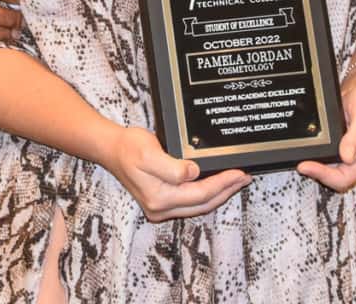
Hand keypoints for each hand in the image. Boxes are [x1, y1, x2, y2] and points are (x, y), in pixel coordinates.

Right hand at [100, 126, 249, 220]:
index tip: (239, 172)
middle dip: (226, 191)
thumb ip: (172, 167)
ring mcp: (161, 209)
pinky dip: (206, 194)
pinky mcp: (161, 203)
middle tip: (244, 176)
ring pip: (198, 206)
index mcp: (160, 198)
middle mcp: (161, 209)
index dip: (222, 184)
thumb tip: (193, 173)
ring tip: (235, 181)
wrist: (111, 149)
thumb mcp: (148, 152)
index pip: (200, 193)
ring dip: (219, 194)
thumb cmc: (128, 147)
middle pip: (203, 204)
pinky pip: (190, 203)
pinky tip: (215, 185)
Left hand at [297, 82, 355, 191]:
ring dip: (313, 165)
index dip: (324, 176)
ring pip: (328, 168)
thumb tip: (347, 157)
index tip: (305, 166)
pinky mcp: (337, 144)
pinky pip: (325, 155)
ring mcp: (346, 152)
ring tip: (298, 156)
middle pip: (334, 178)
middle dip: (316, 172)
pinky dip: (314, 153)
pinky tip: (304, 146)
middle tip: (298, 162)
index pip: (344, 178)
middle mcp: (355, 159)